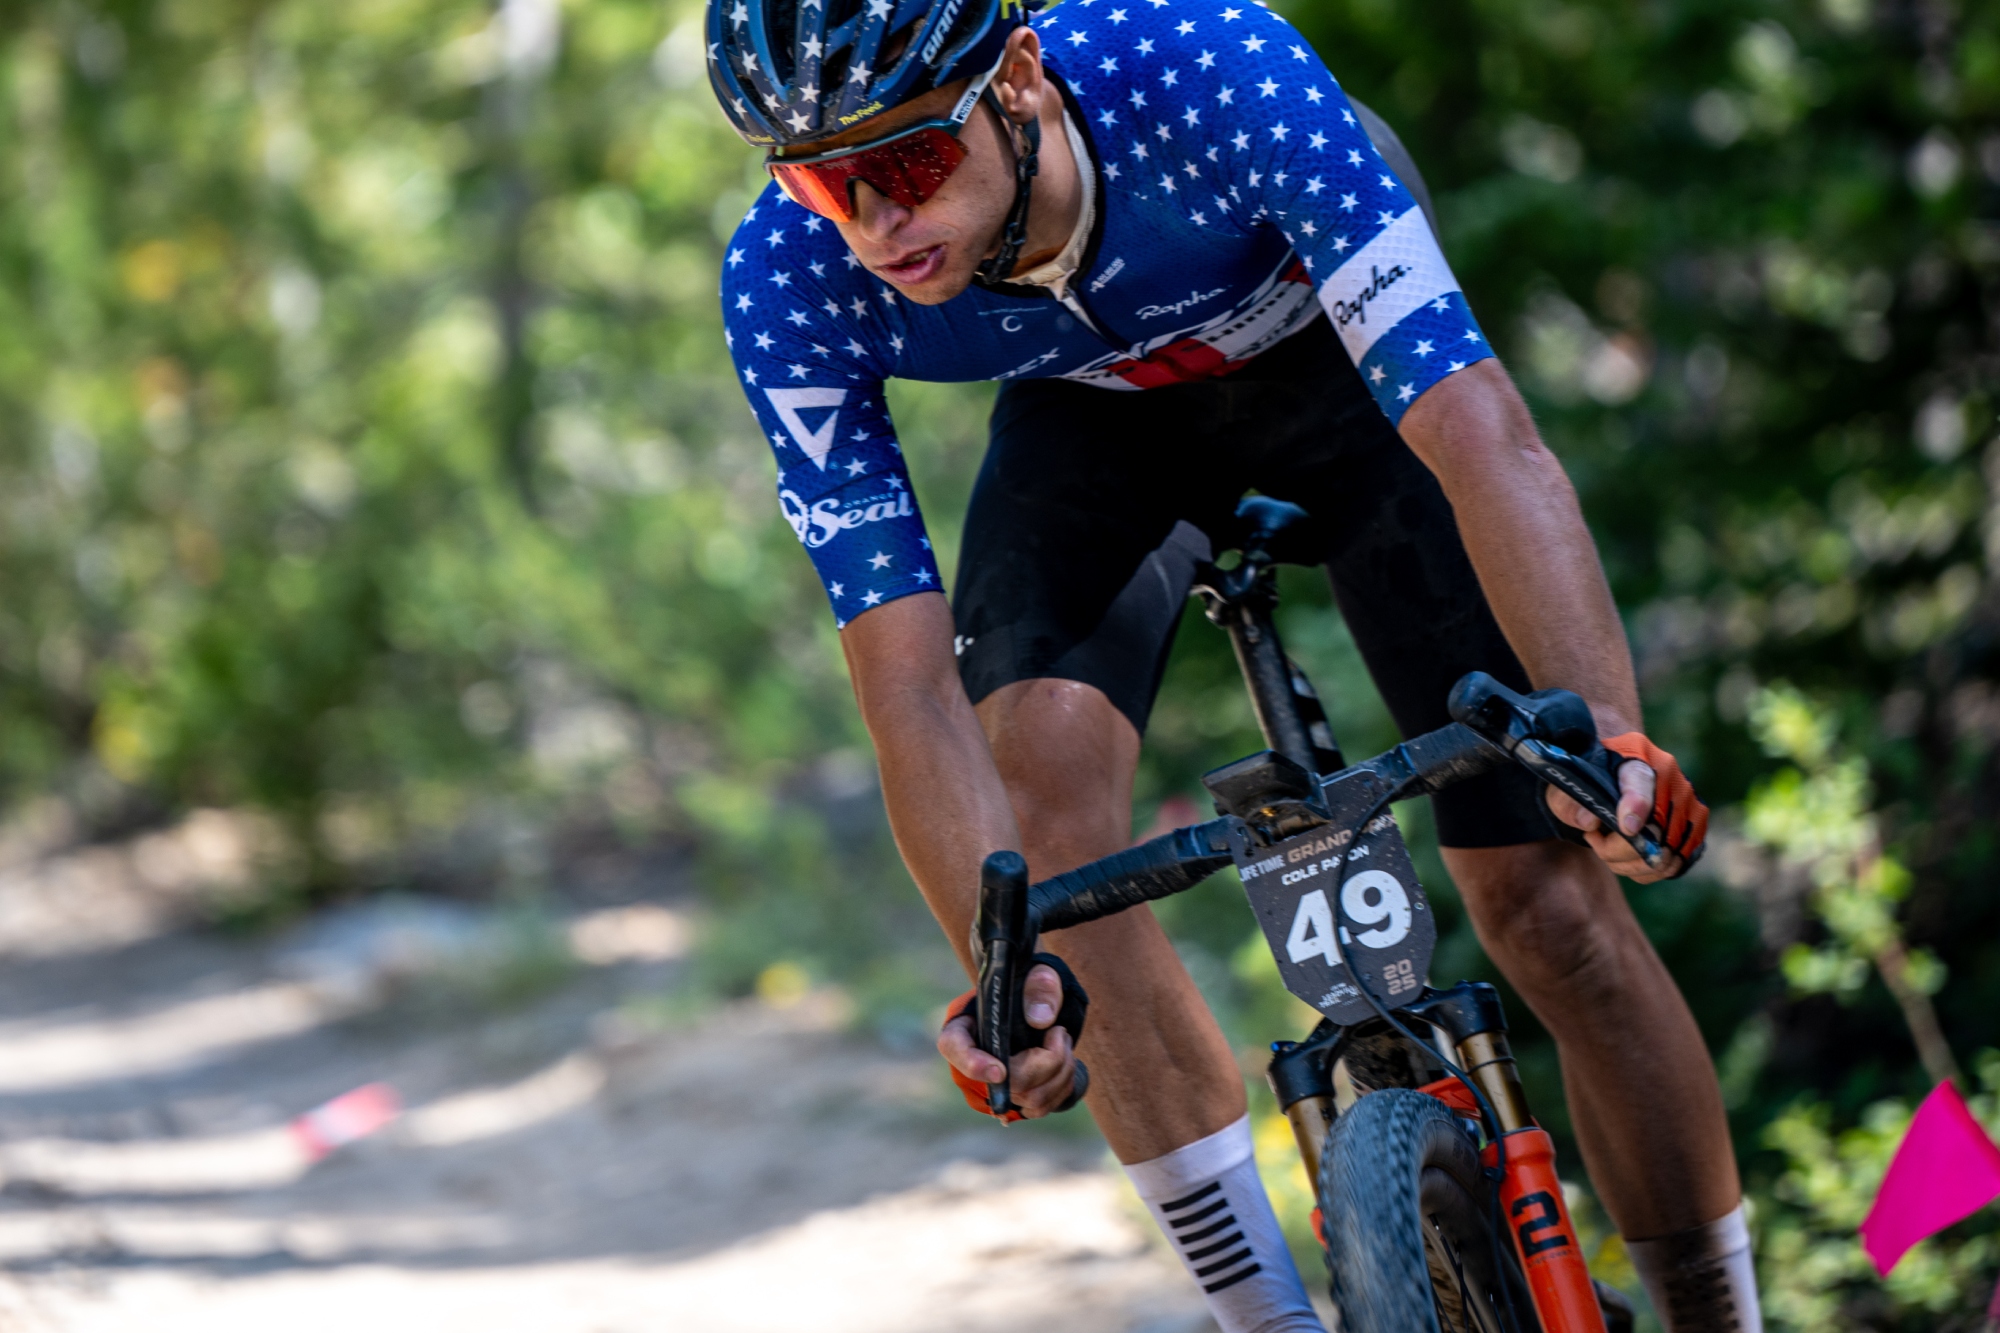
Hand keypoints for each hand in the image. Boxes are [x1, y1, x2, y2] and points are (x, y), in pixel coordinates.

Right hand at [936, 963, 1080, 1117]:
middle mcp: (973, 1061)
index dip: (973, 1064)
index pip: (954, 1047)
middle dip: (1045, 1061)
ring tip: (1062, 1040)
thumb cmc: (1029, 984)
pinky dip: (1063, 1086)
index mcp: (964, 1026)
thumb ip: (1040, 986)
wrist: (1035, 1002)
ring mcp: (995, 1085)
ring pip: (1029, 1099)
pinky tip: (1065, 1061)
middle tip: (1058, 1032)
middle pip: (1006, 1081)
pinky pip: (1042, 1107)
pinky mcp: (1016, 1099)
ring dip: (1060, 1071)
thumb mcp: (1036, 973)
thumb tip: (1041, 1019)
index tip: (999, 1071)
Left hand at [1544, 732, 1707, 882]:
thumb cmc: (1591, 779)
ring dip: (1627, 862)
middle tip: (1593, 839)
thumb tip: (1588, 821)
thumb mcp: (1568, 783)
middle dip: (1615, 848)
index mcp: (1637, 754)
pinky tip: (1625, 856)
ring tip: (1606, 846)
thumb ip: (1568, 800)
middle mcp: (1672, 779)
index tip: (1626, 828)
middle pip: (1652, 831)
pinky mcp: (1695, 831)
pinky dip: (1643, 870)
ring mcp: (1690, 806)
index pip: (1640, 781)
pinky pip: (1670, 866)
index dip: (1636, 806)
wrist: (1617, 772)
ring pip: (1662, 856)